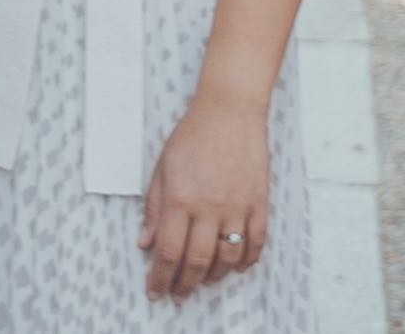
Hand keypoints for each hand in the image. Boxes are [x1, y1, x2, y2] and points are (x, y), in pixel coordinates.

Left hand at [141, 96, 270, 300]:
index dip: (160, 278)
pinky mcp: (258, 202)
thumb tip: (145, 243)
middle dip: (184, 284)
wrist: (230, 110)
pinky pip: (256, 241)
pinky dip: (247, 260)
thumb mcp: (162, 168)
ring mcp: (237, 206)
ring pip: (228, 257)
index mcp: (181, 199)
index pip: (169, 252)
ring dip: (215, 276)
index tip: (155, 291)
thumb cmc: (192, 135)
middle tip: (178, 295)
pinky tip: (237, 267)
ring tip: (204, 281)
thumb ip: (155, 208)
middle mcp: (209, 207)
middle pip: (197, 261)